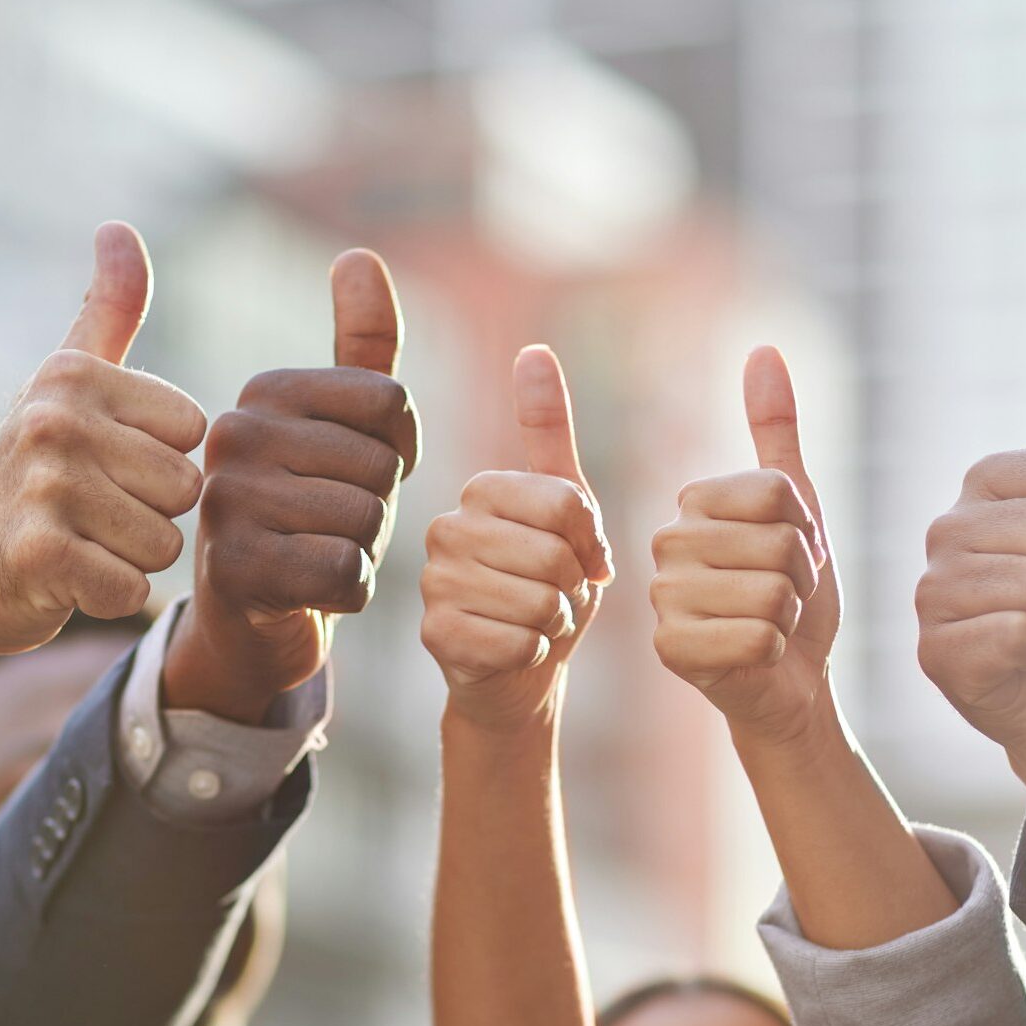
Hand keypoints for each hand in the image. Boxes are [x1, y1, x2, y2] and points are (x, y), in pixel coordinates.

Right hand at [0, 222, 202, 725]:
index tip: (109, 464)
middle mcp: (55, 420)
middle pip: (186, 489)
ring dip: (134, 557)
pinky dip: (111, 595)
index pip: (194, 432)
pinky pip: (135, 589)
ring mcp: (42, 487)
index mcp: (76, 376)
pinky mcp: (39, 556)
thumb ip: (107, 311)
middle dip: (154, 514)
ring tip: (84, 541)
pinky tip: (71, 579)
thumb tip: (120, 228)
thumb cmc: (32, 473)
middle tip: (96, 512)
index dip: (162, 461)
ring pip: (167, 542)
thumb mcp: (67, 384)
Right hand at [164, 249, 419, 723]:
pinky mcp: (234, 570)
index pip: (393, 402)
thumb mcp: (340, 427)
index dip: (398, 451)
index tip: (355, 473)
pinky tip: (313, 591)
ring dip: (364, 552)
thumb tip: (359, 256)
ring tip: (317, 555)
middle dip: (379, 509)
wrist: (252, 618)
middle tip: (330, 526)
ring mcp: (224, 502)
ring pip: (366, 520)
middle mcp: (233, 434)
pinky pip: (345, 572)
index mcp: (264, 390)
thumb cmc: (309, 515)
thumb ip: (360, 347)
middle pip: (382, 466)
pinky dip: (348, 592)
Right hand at [421, 346, 612, 732]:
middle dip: (573, 587)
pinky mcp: (436, 635)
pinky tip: (515, 652)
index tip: (581, 557)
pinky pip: (518, 642)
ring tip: (535, 623)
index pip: (567, 503)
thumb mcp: (565, 510)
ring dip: (555, 623)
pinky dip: (534, 654)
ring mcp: (434, 583)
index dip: (591, 542)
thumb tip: (533, 350)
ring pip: (538, 602)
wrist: (519, 675)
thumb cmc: (548, 588)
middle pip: (554, 554)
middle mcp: (444, 528)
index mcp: (480, 490)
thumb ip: (550, 434)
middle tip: (554, 597)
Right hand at [650, 346, 832, 743]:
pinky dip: (775, 651)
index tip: (791, 556)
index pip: (778, 494)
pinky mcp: (671, 651)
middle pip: (778, 544)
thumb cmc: (794, 593)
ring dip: (790, 617)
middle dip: (801, 578)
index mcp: (692, 503)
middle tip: (782, 598)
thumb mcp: (797, 507)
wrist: (790, 679)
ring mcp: (663, 598)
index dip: (806, 532)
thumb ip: (775, 430)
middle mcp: (665, 544)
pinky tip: (756, 656)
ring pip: (771, 593)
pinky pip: (759, 637)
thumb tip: (763, 349)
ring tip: (770, 625)